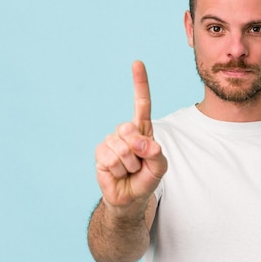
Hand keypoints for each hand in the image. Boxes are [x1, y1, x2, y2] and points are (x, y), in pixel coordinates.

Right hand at [95, 61, 167, 213]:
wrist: (130, 198)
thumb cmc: (146, 179)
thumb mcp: (159, 167)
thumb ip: (155, 153)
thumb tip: (141, 142)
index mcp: (143, 129)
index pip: (142, 103)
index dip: (139, 83)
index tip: (137, 63)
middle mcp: (126, 132)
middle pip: (130, 129)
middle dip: (138, 151)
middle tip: (139, 164)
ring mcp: (111, 141)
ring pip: (122, 148)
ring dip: (129, 165)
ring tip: (129, 170)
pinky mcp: (101, 153)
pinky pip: (110, 158)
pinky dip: (118, 169)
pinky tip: (118, 172)